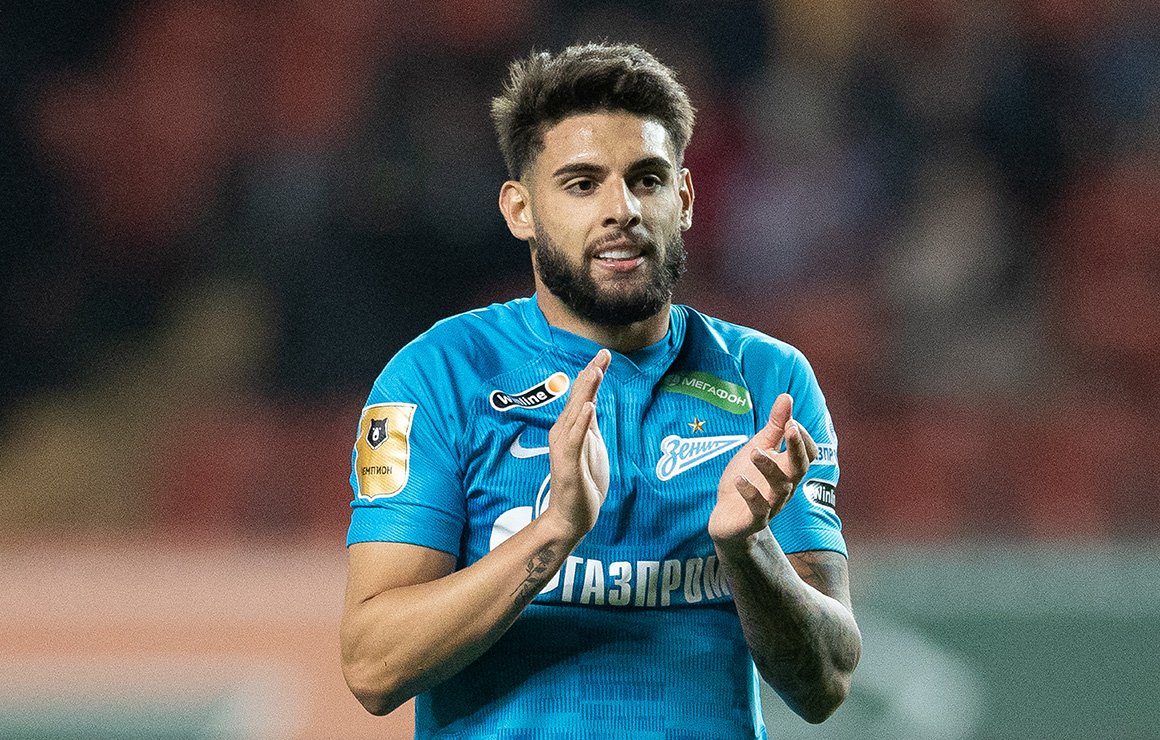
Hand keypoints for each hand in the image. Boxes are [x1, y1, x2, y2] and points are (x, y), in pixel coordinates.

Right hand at [544, 350, 611, 537]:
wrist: (572, 517)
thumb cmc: (583, 481)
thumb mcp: (591, 445)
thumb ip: (590, 424)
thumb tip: (593, 401)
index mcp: (570, 428)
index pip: (582, 395)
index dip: (592, 374)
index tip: (604, 354)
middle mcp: (563, 433)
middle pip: (578, 399)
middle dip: (590, 376)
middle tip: (602, 355)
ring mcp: (564, 448)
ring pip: (575, 414)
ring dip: (585, 392)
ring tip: (594, 372)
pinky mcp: (567, 464)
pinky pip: (575, 440)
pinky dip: (581, 423)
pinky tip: (589, 408)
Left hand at [709, 393, 817, 545]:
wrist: (727, 521)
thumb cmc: (747, 482)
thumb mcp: (758, 449)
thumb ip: (774, 427)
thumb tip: (787, 396)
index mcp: (787, 469)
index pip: (808, 454)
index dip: (802, 438)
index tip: (790, 420)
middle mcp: (784, 487)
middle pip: (800, 468)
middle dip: (797, 448)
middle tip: (790, 427)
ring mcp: (770, 504)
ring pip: (780, 487)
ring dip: (769, 467)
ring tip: (754, 452)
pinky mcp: (753, 519)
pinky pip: (758, 509)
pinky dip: (750, 493)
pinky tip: (739, 480)